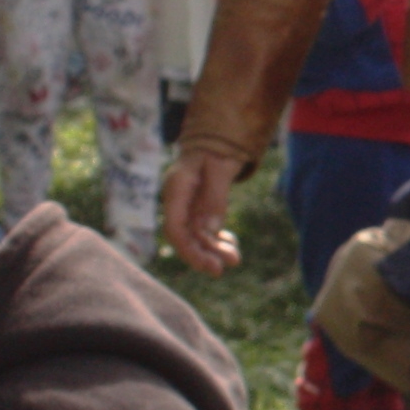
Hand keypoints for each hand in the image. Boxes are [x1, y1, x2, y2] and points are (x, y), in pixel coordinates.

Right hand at [162, 145, 243, 274]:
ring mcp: (188, 206)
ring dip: (213, 249)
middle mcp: (178, 200)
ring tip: (235, 259)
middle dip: (202, 255)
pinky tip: (231, 245)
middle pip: (185, 236)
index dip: (188, 249)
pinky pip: (205, 230)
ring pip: (197, 236)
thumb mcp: (220, 167)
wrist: (214, 140)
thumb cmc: (216, 148)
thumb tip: (211, 231)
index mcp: (177, 188)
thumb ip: (215, 197)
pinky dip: (217, 240)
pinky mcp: (198, 210)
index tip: (208, 265)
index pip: (174, 227)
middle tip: (222, 269)